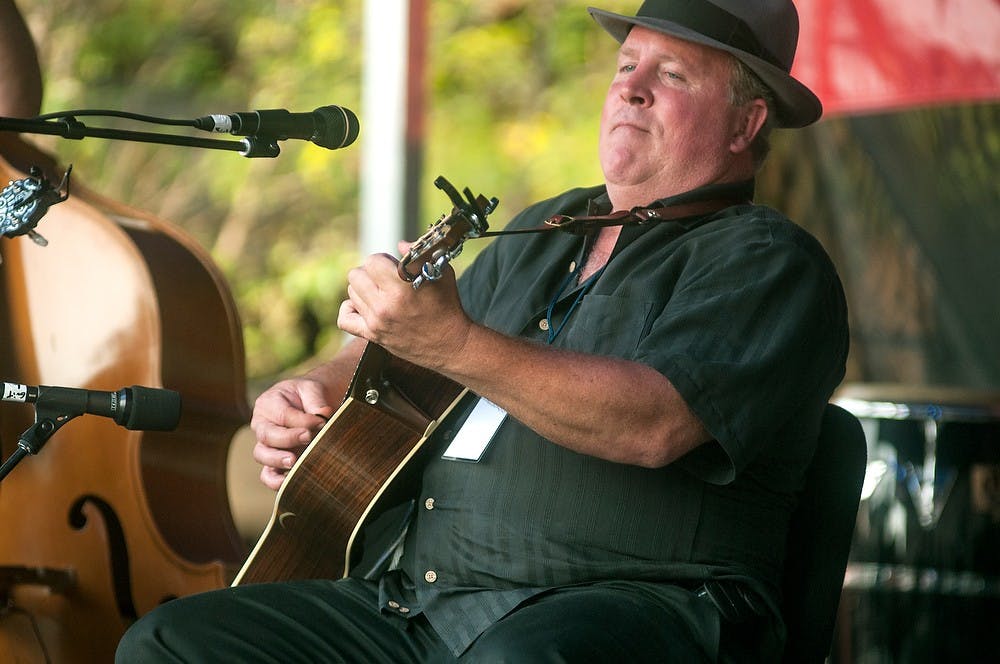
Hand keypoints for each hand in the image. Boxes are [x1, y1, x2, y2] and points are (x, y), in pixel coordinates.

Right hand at [250, 377, 334, 489]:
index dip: (301, 420)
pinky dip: (276, 481)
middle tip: (308, 438)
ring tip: (295, 462)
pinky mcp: (273, 462)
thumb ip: (316, 401)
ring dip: (278, 460)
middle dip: (288, 439)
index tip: (321, 422)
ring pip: (262, 455)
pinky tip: (290, 481)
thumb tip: (324, 415)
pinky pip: (267, 475)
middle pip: (267, 435)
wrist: (310, 404)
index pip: (282, 414)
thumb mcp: (312, 390)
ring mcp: (266, 445)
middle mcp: (262, 425)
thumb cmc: (308, 396)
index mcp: (268, 403)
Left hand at [337, 246, 472, 371]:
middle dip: (371, 273)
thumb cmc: (448, 306)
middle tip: (385, 279)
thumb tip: (400, 244)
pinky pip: (344, 319)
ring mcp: (377, 321)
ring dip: (364, 289)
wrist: (450, 344)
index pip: (372, 261)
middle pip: (356, 274)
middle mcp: (385, 304)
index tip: (393, 266)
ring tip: (381, 294)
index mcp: (401, 287)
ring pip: (351, 292)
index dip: (383, 260)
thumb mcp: (441, 273)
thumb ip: (419, 254)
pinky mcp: (373, 335)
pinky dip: (350, 309)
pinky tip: (363, 306)